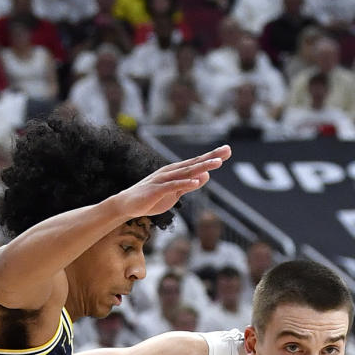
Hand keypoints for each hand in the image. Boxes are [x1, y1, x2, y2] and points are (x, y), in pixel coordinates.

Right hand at [115, 146, 230, 221]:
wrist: (127, 205)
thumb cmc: (151, 198)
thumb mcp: (174, 194)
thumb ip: (189, 185)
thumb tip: (206, 177)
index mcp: (176, 172)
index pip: (197, 163)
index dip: (212, 156)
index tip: (228, 151)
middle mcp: (171, 172)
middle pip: (194, 163)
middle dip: (211, 156)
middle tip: (228, 150)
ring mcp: (163, 179)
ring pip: (186, 172)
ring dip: (202, 167)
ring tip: (218, 163)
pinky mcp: (157, 189)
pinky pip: (173, 186)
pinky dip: (185, 183)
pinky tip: (197, 180)